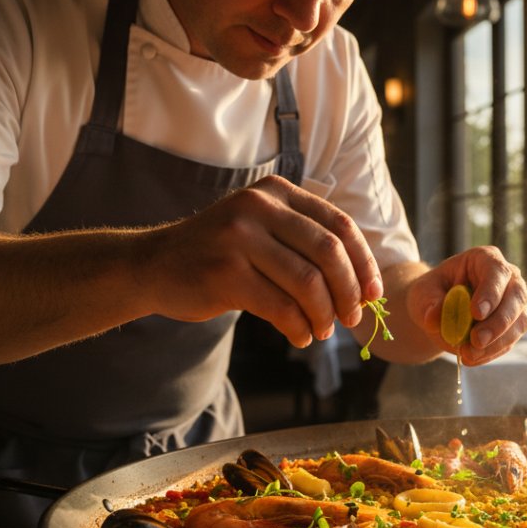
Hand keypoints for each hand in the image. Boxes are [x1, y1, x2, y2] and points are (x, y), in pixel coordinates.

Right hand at [144, 176, 381, 346]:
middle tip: (353, 317)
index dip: (364, 262)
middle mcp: (259, 206)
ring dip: (324, 314)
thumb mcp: (261, 228)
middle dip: (349, 291)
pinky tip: (300, 336)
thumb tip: (362, 285)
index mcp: (276, 192)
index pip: (339, 224)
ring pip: (308, 282)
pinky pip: (280, 306)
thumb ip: (304, 243)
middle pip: (329, 252)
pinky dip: (299, 327)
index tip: (373, 293)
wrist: (153, 264)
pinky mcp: (225, 273)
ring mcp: (240, 238)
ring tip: (322, 331)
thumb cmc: (219, 254)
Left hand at [406, 246, 526, 365]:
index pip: (496, 271)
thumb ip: (428, 304)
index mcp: (485, 259)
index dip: (490, 292)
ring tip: (468, 354)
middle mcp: (508, 278)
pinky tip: (472, 358)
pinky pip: (510, 341)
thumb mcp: (423, 294)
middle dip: (498, 322)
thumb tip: (434, 318)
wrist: (438, 309)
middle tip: (476, 340)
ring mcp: (515, 302)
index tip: (476, 313)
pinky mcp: (514, 325)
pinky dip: (491, 352)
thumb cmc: (432, 293)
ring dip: (496, 342)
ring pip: (519, 322)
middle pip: (516, 297)